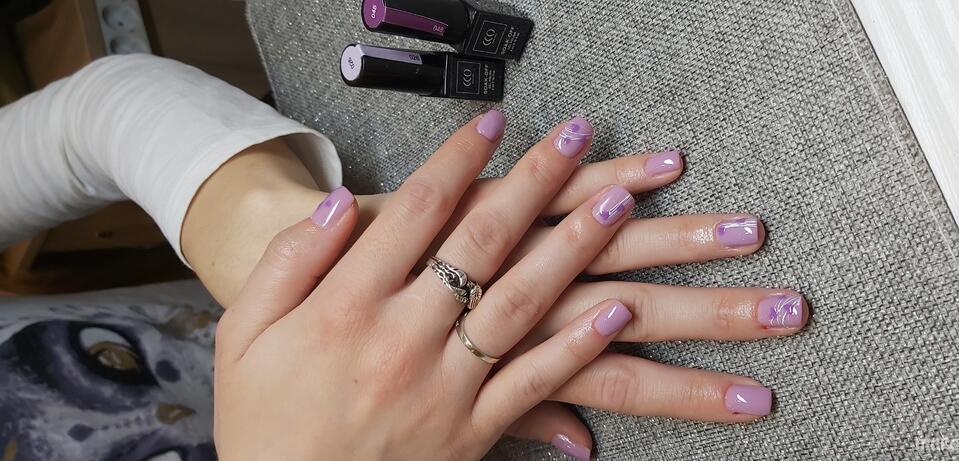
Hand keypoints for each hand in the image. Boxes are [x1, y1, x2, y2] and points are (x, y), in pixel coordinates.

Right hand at [215, 112, 648, 459]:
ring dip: (576, 249)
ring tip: (619, 206)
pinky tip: (616, 312)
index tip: (491, 122)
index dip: (458, 159)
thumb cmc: (264, 423)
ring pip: (522, 302)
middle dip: (535, 181)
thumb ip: (290, 263)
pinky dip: (579, 349)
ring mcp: (445, 386)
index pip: (416, 211)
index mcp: (346, 307)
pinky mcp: (472, 431)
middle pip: (482, 242)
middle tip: (573, 136)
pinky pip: (534, 384)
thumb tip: (341, 204)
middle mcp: (404, 338)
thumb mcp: (244, 336)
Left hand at [347, 119, 806, 454]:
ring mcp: (502, 255)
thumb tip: (581, 444)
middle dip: (713, 313)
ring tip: (748, 233)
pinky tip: (658, 171)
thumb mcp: (432, 420)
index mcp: (499, 364)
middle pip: (631, 313)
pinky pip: (550, 196)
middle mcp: (511, 311)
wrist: (276, 289)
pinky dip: (605, 177)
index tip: (755, 398)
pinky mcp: (480, 208)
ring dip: (677, 236)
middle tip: (790, 311)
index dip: (687, 391)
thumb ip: (506, 418)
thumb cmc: (343, 360)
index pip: (611, 383)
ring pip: (601, 246)